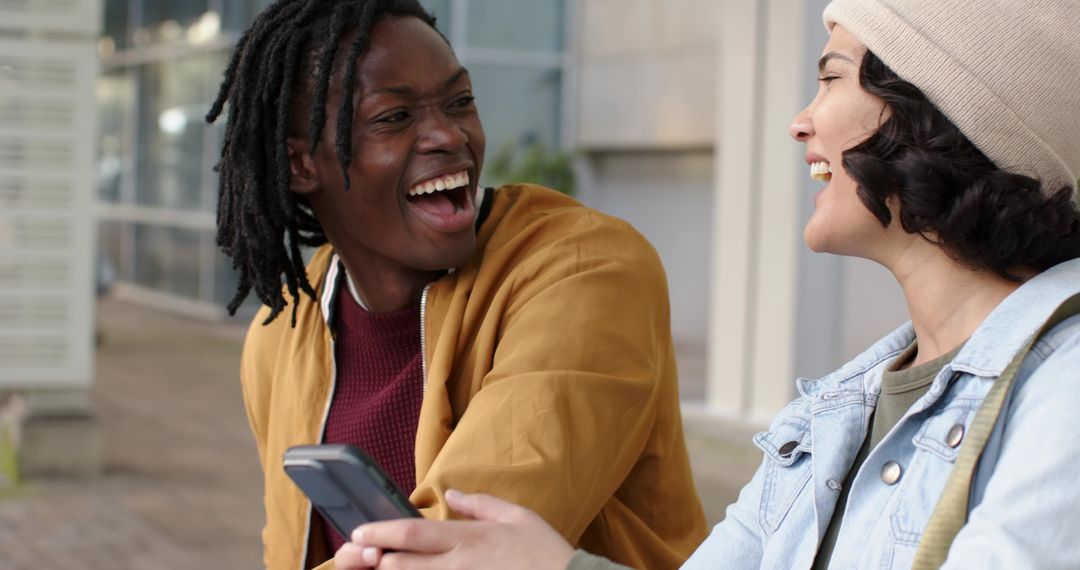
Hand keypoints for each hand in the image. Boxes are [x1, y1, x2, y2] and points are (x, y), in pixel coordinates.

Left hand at [334, 489, 575, 569]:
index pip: (414, 533)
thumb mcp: (518, 516)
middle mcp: (458, 566)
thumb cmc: (545, 552)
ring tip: (372, 568)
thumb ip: (479, 503)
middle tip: (352, 555)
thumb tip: (450, 493)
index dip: (381, 532)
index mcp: (469, 539)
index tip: (359, 531)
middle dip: (372, 560)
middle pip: (401, 565)